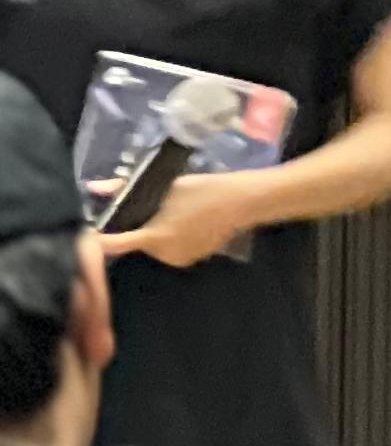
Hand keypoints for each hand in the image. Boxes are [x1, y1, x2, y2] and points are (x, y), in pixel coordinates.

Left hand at [101, 169, 265, 270]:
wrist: (243, 202)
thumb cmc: (204, 190)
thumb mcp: (166, 185)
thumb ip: (125, 188)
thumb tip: (94, 187)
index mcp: (153, 237)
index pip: (113, 244)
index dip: (99, 238)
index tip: (91, 229)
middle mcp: (162, 254)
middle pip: (136, 243)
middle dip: (137, 229)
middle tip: (150, 209)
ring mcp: (178, 259)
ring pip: (154, 247)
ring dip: (155, 234)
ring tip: (171, 215)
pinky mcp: (192, 260)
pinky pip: (171, 250)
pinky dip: (173, 239)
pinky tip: (187, 223)